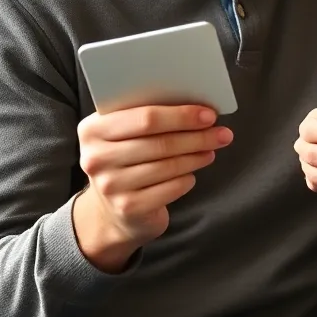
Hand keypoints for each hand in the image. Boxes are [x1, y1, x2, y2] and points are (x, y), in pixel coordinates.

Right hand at [73, 105, 232, 271]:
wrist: (111, 210)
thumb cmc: (127, 159)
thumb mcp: (126, 134)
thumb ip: (148, 116)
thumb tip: (199, 106)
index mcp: (93, 129)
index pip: (145, 117)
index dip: (182, 115)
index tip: (210, 114)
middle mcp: (96, 157)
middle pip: (160, 142)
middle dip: (197, 136)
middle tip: (222, 133)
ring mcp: (110, 185)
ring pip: (168, 165)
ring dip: (197, 156)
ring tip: (211, 150)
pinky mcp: (127, 207)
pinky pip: (170, 188)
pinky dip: (187, 178)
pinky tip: (192, 173)